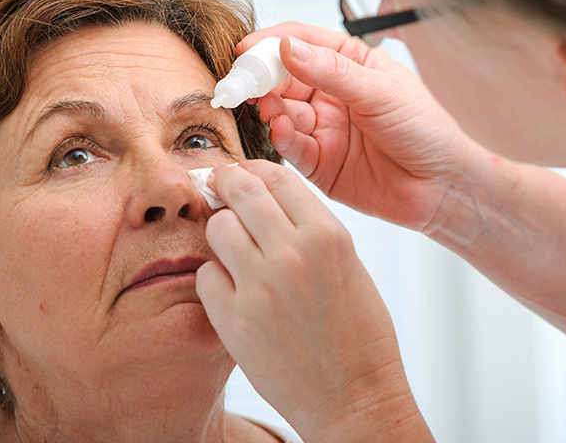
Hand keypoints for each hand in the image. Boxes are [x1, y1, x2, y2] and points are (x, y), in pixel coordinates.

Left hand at [196, 161, 429, 441]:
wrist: (355, 397)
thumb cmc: (358, 332)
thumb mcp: (348, 264)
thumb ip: (308, 227)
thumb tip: (264, 196)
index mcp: (328, 235)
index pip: (277, 176)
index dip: (254, 169)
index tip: (243, 174)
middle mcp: (293, 254)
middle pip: (241, 191)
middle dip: (225, 183)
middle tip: (217, 187)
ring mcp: (261, 288)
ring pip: (218, 228)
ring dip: (222, 232)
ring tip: (234, 251)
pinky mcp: (235, 322)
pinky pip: (206, 276)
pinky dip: (215, 279)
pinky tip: (233, 291)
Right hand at [238, 22, 480, 230]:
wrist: (442, 187)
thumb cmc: (426, 132)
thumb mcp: (381, 92)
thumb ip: (333, 72)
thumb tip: (288, 48)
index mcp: (351, 64)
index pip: (304, 42)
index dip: (272, 43)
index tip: (247, 49)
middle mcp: (332, 94)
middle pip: (284, 77)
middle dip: (262, 78)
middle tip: (244, 82)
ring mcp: (324, 128)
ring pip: (282, 111)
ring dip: (272, 108)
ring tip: (270, 109)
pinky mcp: (319, 162)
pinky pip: (290, 146)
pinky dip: (281, 137)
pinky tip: (282, 130)